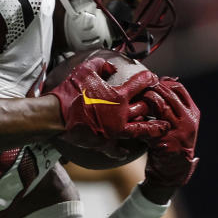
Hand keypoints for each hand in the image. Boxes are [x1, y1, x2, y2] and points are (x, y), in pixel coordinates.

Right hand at [46, 57, 166, 139]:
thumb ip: (100, 65)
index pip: (140, 84)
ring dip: (153, 128)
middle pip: (146, 107)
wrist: (55, 115)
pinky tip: (127, 152)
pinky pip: (117, 149)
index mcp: (117, 96)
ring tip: (163, 128)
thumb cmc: (68, 93)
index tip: (152, 77)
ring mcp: (114, 130)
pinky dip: (123, 151)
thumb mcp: (83, 71)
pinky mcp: (104, 142)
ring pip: (140, 130)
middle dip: (155, 102)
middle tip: (161, 101)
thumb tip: (110, 66)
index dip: (148, 78)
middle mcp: (120, 114)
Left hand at [142, 79, 199, 189]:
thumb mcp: (177, 122)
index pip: (178, 88)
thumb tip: (158, 83)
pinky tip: (129, 119)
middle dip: (149, 88)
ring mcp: (178, 131)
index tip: (147, 83)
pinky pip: (149, 125)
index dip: (160, 82)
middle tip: (134, 89)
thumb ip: (170, 106)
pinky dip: (137, 120)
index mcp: (192, 112)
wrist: (172, 170)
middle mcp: (188, 120)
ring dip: (143, 100)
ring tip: (132, 102)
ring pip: (160, 105)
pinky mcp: (166, 142)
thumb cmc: (170, 142)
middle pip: (167, 94)